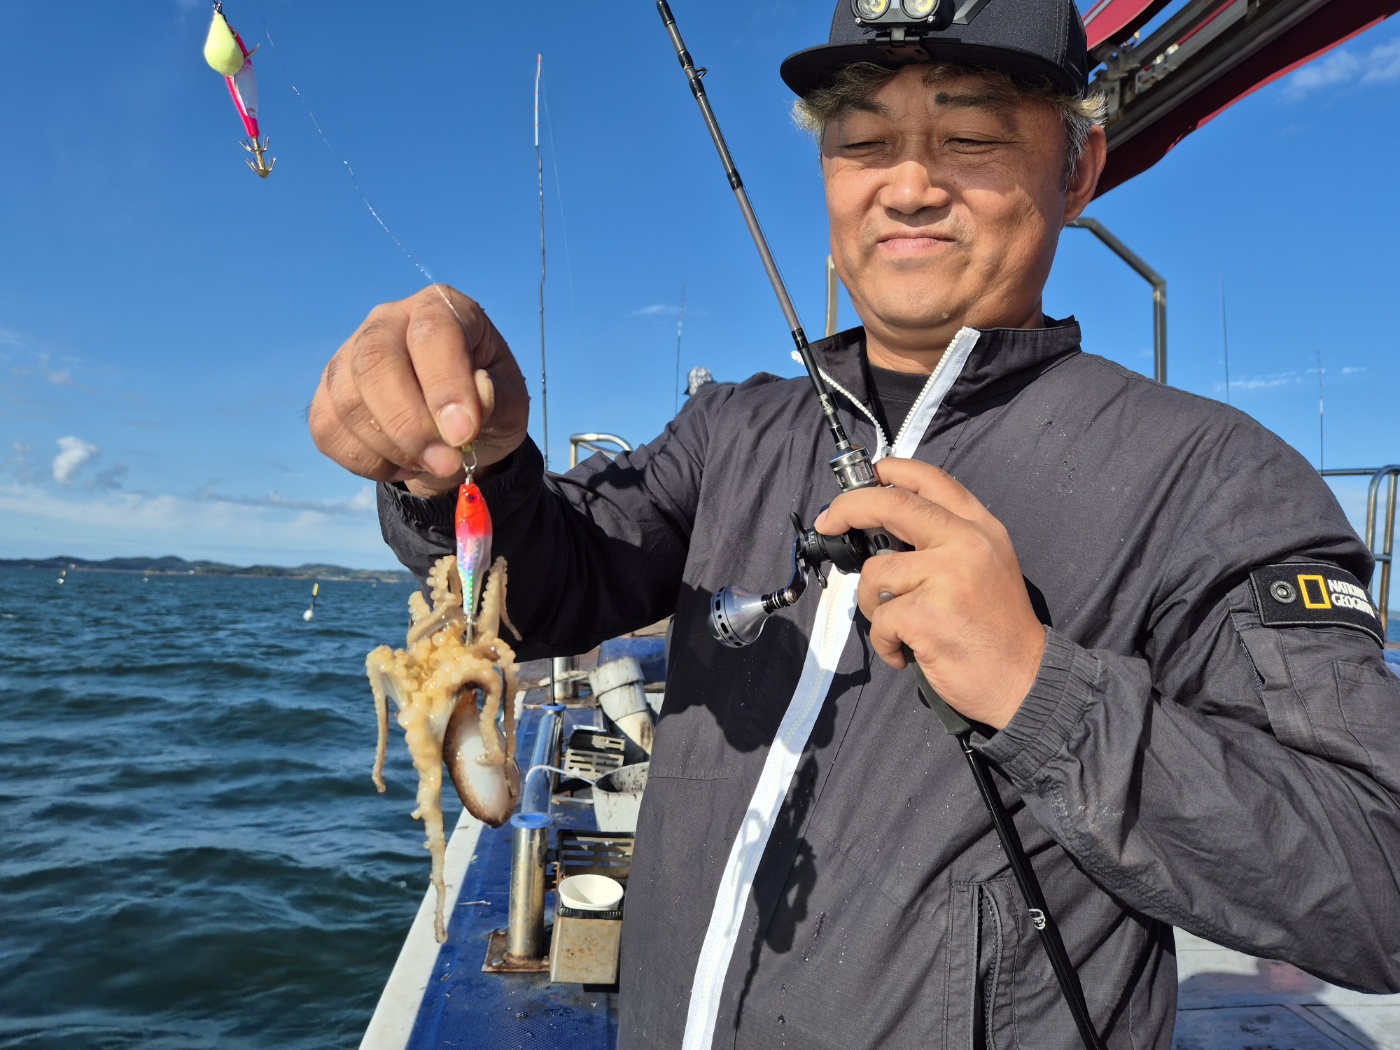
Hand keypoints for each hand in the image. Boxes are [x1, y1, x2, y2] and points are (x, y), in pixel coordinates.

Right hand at [309, 285, 529, 495]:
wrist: (456, 435)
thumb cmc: (487, 406)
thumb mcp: (511, 404)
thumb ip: (498, 400)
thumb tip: (478, 395)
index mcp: (441, 308)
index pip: (433, 335)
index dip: (445, 386)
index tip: (463, 433)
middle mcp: (388, 321)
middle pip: (375, 362)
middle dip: (410, 424)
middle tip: (446, 463)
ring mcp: (348, 356)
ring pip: (349, 403)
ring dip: (394, 449)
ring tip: (433, 462)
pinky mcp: (327, 396)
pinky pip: (330, 432)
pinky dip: (369, 462)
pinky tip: (402, 461)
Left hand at [815, 458, 1045, 729]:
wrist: (1025, 681)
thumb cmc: (996, 630)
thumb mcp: (985, 566)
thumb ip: (944, 541)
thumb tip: (882, 528)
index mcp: (980, 528)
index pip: (932, 480)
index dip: (893, 471)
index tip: (868, 476)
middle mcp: (966, 543)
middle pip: (892, 504)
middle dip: (849, 509)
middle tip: (828, 522)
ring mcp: (946, 576)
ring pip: (875, 572)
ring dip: (873, 604)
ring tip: (900, 627)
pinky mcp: (926, 613)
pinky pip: (879, 618)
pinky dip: (884, 641)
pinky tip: (906, 652)